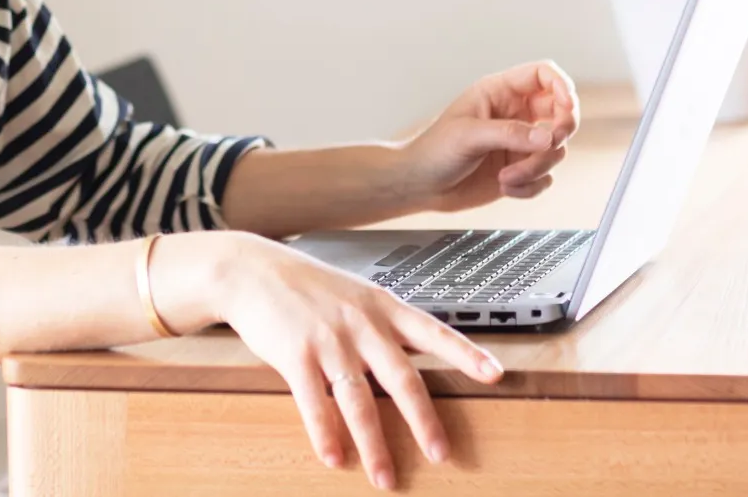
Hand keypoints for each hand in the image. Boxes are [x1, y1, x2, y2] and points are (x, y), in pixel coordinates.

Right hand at [216, 234, 504, 487]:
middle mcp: (361, 324)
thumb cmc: (307, 286)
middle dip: (423, 421)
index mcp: (382, 307)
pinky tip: (333, 457)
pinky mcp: (295, 354)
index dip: (465, 354)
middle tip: (440, 454)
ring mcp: (328, 340)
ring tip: (384, 477)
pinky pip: (314, 403)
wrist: (252, 270)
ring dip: (374, 445)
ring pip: (360, 401)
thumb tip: (410, 365)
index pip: (433, 332)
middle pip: (402, 378)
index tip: (495, 374)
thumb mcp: (355, 294)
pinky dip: (325, 434)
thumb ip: (383, 326)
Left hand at [403, 61, 578, 212]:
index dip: (561, 86)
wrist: (420, 186)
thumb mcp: (468, 135)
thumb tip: (547, 138)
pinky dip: (531, 186)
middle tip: (546, 146)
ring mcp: (520, 143)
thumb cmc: (433, 151)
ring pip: (555, 149)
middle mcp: (515, 115)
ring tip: (506, 177)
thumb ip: (509, 133)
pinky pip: (546, 176)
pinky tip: (505, 187)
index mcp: (499, 92)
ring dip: (536, 167)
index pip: (542, 75)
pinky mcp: (521, 169)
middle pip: (561, 112)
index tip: (567, 107)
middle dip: (560, 131)